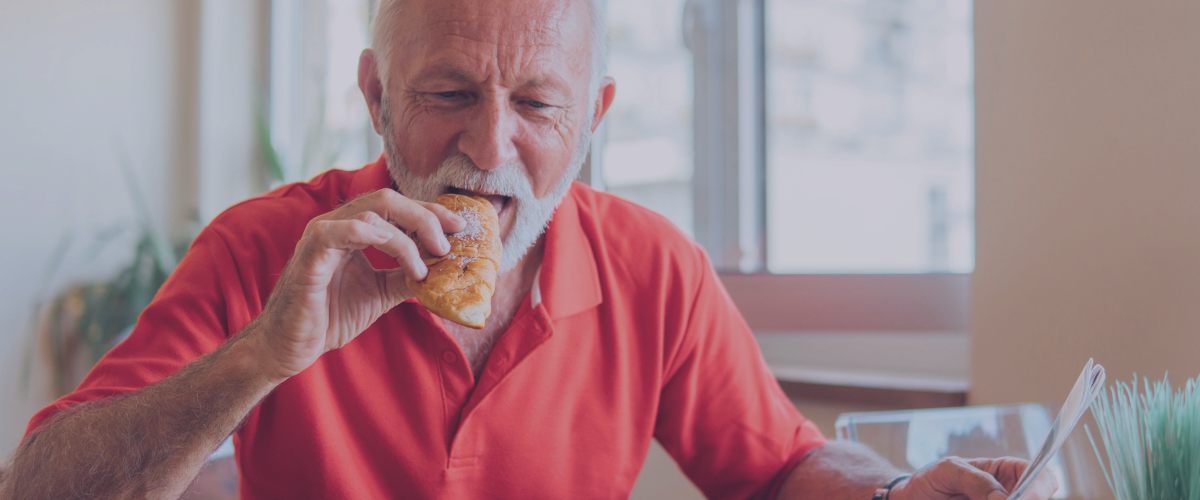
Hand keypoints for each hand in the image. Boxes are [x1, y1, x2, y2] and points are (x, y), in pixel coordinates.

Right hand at [249, 189, 465, 381]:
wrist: (291, 346)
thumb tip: (444, 269)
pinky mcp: (310, 254)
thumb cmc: (329, 316)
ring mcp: (322, 235)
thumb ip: (406, 277)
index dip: (430, 212)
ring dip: (408, 236)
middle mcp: (338, 224)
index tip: (460, 228)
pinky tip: (399, 253)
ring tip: (424, 266)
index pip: (397, 207)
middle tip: (448, 244)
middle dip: (425, 217)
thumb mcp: (380, 293)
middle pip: (389, 200)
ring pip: (373, 211)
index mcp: (354, 229)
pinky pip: (340, 230)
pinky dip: (373, 234)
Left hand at [889, 457, 1058, 499]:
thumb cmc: (931, 479)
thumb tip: (1002, 498)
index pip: (1040, 475)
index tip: (1024, 498)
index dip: (1040, 488)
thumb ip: (975, 480)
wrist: (911, 498)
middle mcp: (1010, 493)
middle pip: (1035, 499)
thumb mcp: (948, 471)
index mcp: (1006, 471)